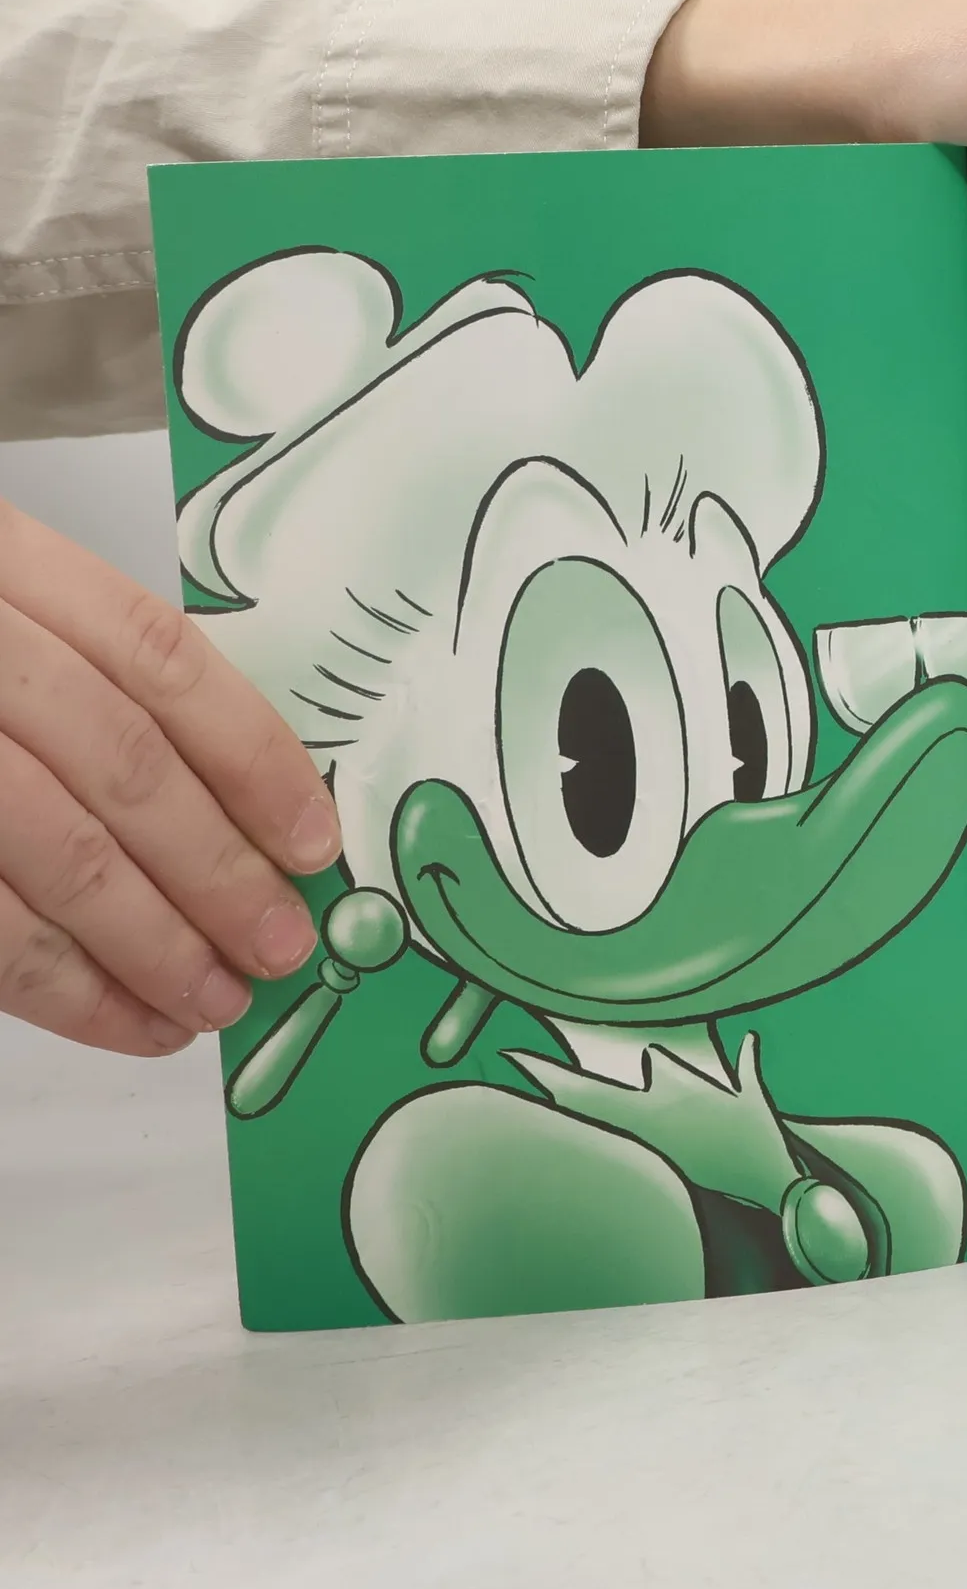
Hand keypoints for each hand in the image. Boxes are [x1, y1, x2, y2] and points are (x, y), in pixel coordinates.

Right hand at [0, 503, 340, 1054]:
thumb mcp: (3, 609)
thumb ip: (96, 679)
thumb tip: (245, 809)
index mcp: (7, 567)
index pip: (160, 662)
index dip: (252, 757)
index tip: (313, 841)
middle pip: (123, 767)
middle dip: (218, 871)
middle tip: (282, 945)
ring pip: (60, 854)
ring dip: (155, 946)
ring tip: (219, 1000)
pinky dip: (65, 988)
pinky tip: (131, 1021)